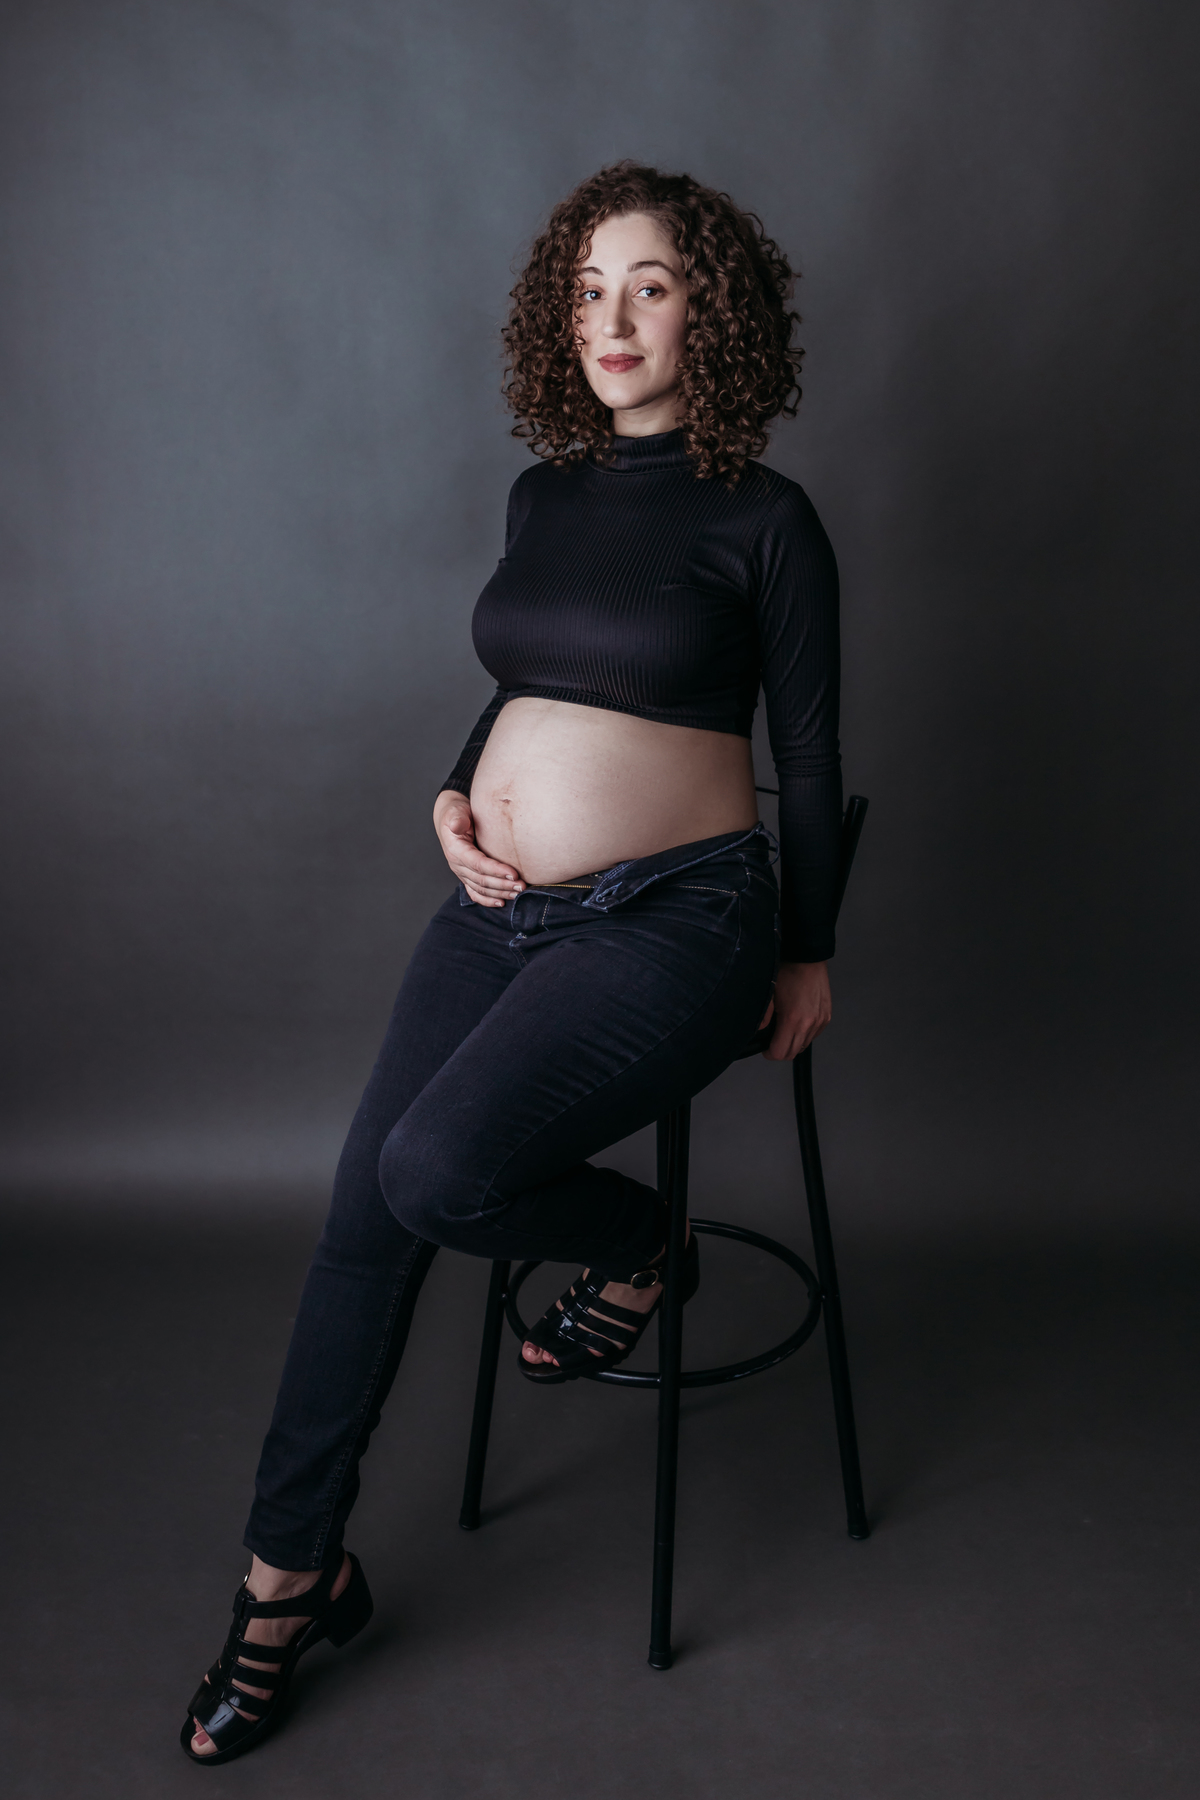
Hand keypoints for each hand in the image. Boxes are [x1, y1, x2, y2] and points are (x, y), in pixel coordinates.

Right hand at [433, 790, 524, 906]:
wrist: (451, 818)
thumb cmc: (457, 813)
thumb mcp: (455, 812)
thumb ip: (457, 819)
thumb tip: (457, 825)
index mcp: (456, 850)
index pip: (478, 864)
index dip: (496, 870)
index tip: (514, 873)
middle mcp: (457, 865)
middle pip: (482, 879)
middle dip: (503, 884)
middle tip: (522, 885)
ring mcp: (462, 873)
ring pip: (481, 888)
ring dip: (500, 892)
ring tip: (518, 893)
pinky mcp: (466, 876)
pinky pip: (476, 893)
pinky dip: (488, 900)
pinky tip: (502, 902)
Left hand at [757, 961, 831, 1060]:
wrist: (807, 958)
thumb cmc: (787, 973)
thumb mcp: (768, 994)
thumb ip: (763, 1017)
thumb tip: (759, 1031)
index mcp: (793, 1020)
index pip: (781, 1053)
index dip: (770, 1053)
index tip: (765, 1047)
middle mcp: (810, 1024)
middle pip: (793, 1053)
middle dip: (781, 1050)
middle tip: (772, 1040)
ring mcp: (820, 1021)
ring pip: (804, 1045)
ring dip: (793, 1042)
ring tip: (784, 1029)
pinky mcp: (827, 1017)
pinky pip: (813, 1035)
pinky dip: (804, 1034)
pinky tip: (797, 1022)